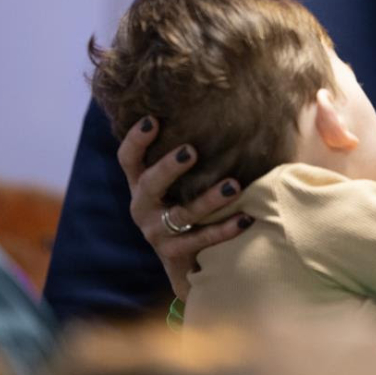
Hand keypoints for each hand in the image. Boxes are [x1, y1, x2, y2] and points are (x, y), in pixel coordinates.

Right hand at [117, 117, 250, 300]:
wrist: (186, 264)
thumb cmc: (190, 207)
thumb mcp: (182, 182)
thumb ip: (190, 155)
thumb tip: (225, 110)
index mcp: (142, 184)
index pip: (129, 159)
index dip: (136, 140)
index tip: (152, 119)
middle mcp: (143, 207)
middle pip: (150, 184)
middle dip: (168, 167)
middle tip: (191, 150)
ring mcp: (156, 233)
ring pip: (182, 214)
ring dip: (208, 200)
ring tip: (234, 186)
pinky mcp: (174, 254)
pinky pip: (201, 240)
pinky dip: (225, 229)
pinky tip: (247, 218)